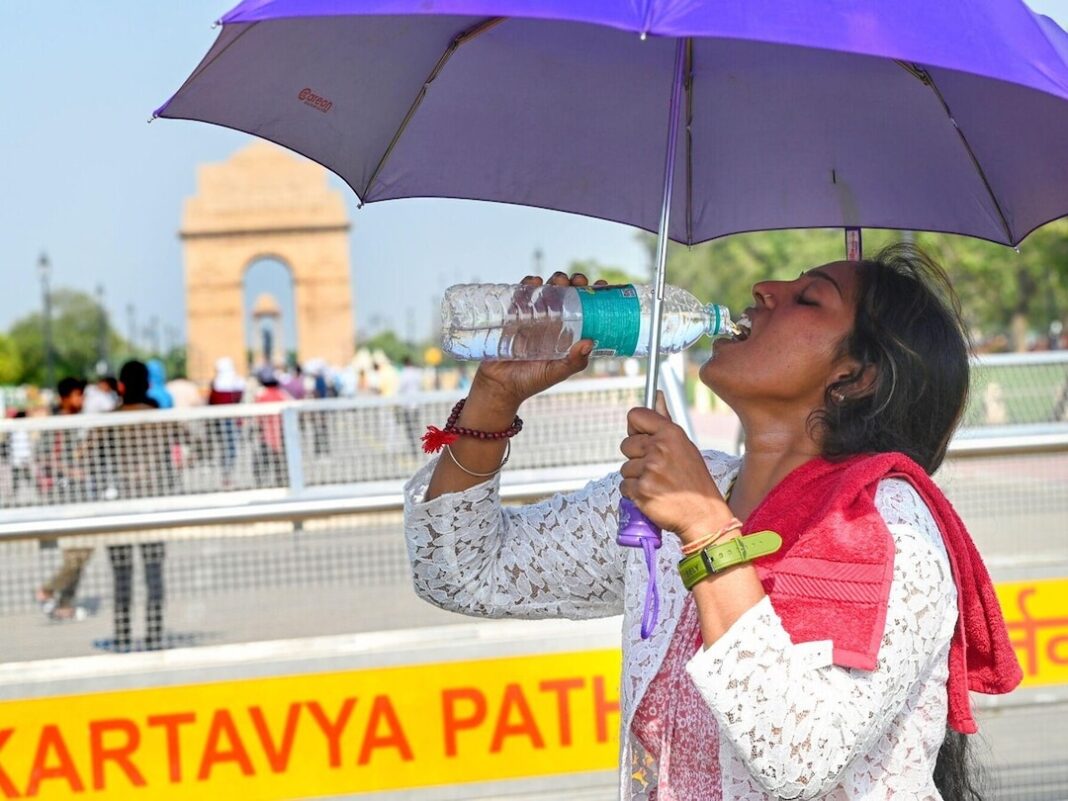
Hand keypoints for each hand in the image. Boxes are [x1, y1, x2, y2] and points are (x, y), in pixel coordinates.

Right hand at [471, 272, 605, 407]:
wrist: (499, 385)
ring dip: (555, 281)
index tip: (601, 284)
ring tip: (558, 281)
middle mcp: (552, 321)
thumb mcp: (556, 372)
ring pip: (547, 290)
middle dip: (574, 282)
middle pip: (567, 294)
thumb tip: (589, 343)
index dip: (593, 295)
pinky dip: (528, 284)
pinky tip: (535, 282)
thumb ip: (574, 362)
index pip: (584, 309)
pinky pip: (522, 294)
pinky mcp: (514, 314)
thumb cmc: (530, 380)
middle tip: (577, 281)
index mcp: (567, 333)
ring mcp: (533, 316)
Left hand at [619, 392, 731, 542]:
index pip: (635, 415)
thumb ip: (665, 421)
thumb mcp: (684, 446)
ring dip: (636, 478)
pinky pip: (624, 486)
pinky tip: (652, 495)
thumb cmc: (693, 479)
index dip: (634, 427)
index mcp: (671, 433)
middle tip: (656, 469)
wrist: (703, 515)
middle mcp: (659, 448)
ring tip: (657, 484)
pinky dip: (634, 493)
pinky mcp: (641, 490)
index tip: (641, 437)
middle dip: (636, 457)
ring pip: (625, 468)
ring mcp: (650, 470)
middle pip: (626, 444)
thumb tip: (657, 395)